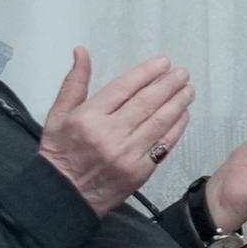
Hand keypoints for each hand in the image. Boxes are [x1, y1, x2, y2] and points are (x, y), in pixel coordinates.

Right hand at [37, 48, 195, 212]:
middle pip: (146, 103)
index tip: (163, 63)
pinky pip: (164, 144)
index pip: (124, 88)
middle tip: (182, 73)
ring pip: (159, 122)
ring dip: (178, 103)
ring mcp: (127, 154)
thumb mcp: (58, 115)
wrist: (65, 196)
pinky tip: (183, 114)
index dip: (146, 73)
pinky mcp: (140, 171)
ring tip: (188, 90)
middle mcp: (109, 134)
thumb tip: (82, 51)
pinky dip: (176, 127)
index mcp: (87, 118)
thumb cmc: (60, 153)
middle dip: (168, 85)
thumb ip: (74, 82)